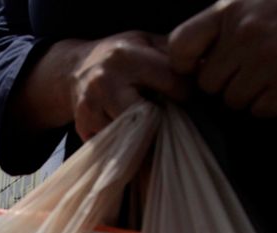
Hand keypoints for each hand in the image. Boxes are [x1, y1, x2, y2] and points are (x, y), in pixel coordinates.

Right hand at [68, 31, 190, 140]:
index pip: (171, 82)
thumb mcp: (144, 42)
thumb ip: (171, 53)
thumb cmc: (118, 55)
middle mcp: (105, 81)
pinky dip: (129, 147)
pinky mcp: (84, 127)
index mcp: (125, 56)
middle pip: (149, 115)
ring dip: (148, 138)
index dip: (185, 93)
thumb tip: (204, 68)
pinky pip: (116, 146)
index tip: (186, 98)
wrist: (72, 69)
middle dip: (165, 120)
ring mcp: (91, 108)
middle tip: (173, 122)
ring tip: (155, 132)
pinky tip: (135, 138)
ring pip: (133, 136)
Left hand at [170, 0, 276, 116]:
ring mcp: (269, 58)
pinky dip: (269, 105)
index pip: (181, 47)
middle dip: (222, 84)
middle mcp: (245, 34)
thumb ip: (218, 27)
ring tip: (265, 78)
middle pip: (208, 84)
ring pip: (233, 101)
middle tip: (243, 73)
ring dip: (246, 97)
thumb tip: (189, 65)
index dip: (183, 65)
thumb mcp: (250, 1)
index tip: (197, 68)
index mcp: (229, 11)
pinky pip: (262, 110)